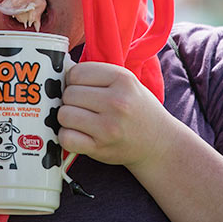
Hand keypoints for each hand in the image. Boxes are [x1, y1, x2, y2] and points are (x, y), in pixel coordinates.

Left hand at [57, 62, 173, 170]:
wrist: (159, 142)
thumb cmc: (138, 109)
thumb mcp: (128, 82)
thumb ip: (98, 75)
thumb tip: (63, 73)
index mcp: (122, 79)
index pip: (77, 72)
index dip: (73, 80)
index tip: (80, 87)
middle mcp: (116, 101)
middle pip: (69, 94)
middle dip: (71, 99)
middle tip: (83, 105)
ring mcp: (108, 127)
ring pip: (64, 115)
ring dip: (68, 118)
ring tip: (81, 119)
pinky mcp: (100, 148)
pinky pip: (66, 137)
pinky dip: (67, 136)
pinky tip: (79, 133)